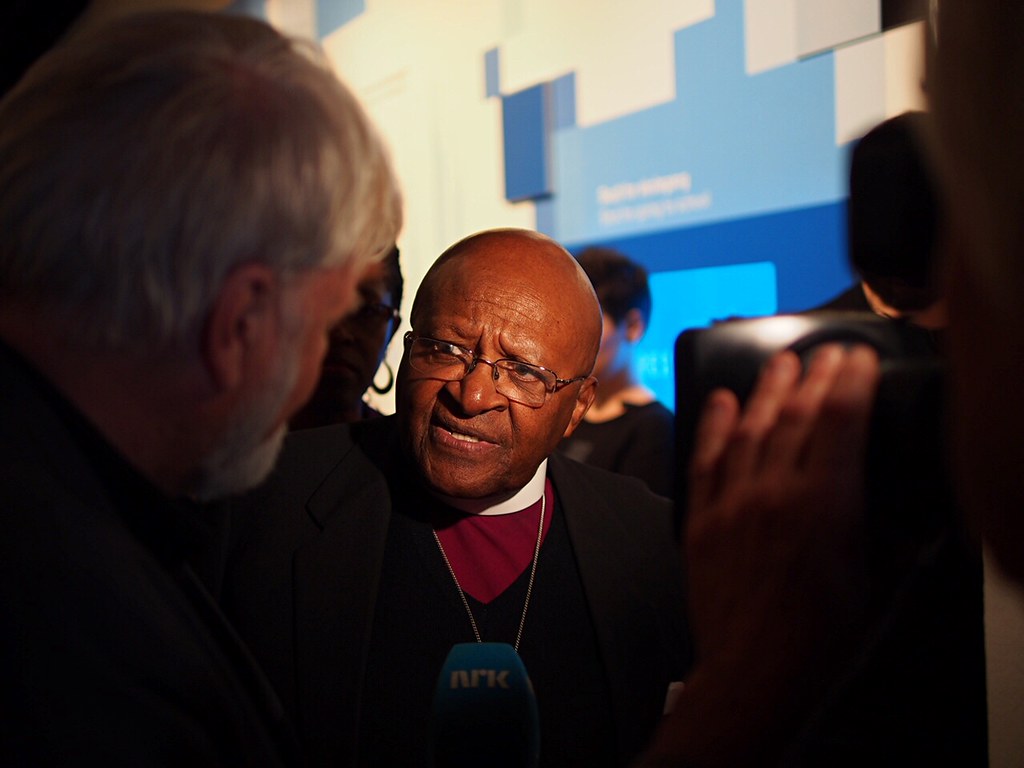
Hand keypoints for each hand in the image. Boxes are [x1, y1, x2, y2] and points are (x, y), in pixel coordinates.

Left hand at [641, 345, 880, 766]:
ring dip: (765, 390)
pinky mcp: (701, 519)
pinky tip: (721, 401)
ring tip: (780, 364)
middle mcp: (775, 492)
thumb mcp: (878, 587)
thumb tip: (916, 515)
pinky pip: (706, 459)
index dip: (849, 380)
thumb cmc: (819, 639)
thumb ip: (897, 541)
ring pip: (749, 428)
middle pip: (795, 414)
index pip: (840, 419)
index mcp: (826, 504)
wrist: (753, 674)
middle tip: (824, 351)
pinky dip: (714, 426)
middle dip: (813, 375)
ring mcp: (732, 502)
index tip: (856, 357)